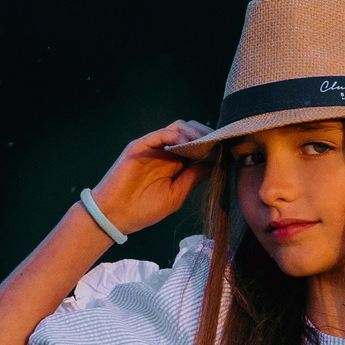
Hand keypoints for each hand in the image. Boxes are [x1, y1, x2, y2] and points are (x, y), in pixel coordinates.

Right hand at [88, 120, 211, 233]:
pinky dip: (176, 136)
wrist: (116, 216)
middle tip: (220, 144)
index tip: (228, 150)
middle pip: (191, 132)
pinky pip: (160, 134)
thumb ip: (194, 178)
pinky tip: (187, 146)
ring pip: (178, 128)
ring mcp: (152, 147)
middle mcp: (165, 152)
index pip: (198, 146)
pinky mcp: (139, 146)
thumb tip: (216, 164)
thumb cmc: (144, 210)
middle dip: (207, 136)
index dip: (213, 146)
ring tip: (206, 145)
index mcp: (175, 164)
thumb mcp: (177, 194)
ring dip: (195, 134)